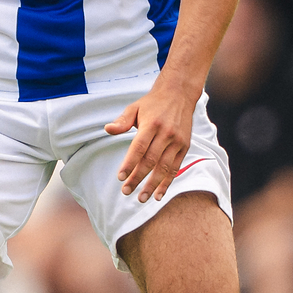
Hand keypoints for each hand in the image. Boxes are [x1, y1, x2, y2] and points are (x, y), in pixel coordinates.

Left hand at [106, 77, 202, 200]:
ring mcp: (177, 141)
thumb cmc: (153, 103)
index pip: (139, 147)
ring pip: (164, 168)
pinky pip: (175, 168)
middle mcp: (166, 134)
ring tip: (142, 198)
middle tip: (126, 191)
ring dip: (152, 185)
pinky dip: (167, 183)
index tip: (120, 177)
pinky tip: (158, 194)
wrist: (179, 94)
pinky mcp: (184, 147)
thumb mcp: (135, 107)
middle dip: (138, 178)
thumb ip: (122, 121)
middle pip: (151, 161)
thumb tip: (107, 129)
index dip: (130, 163)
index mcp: (152, 124)